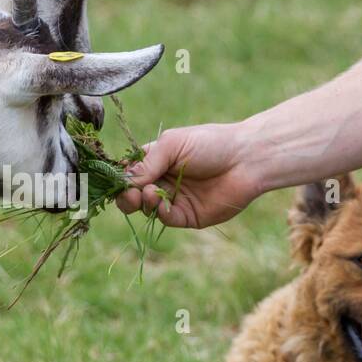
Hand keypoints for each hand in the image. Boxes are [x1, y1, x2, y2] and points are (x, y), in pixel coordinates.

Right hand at [115, 121, 260, 227]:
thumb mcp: (173, 145)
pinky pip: (165, 218)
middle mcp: (162, 181)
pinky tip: (160, 203)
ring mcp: (174, 199)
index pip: (129, 172)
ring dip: (142, 202)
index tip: (115, 179)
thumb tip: (125, 181)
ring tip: (150, 194)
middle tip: (131, 194)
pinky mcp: (188, 216)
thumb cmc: (210, 143)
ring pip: (146, 208)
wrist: (246, 159)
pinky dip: (159, 213)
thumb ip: (147, 163)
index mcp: (156, 160)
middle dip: (126, 195)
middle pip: (132, 194)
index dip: (120, 177)